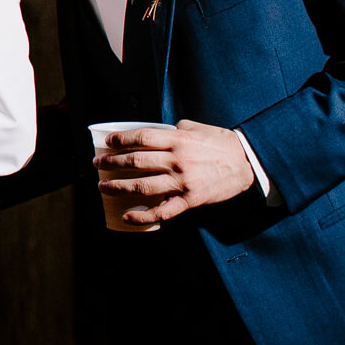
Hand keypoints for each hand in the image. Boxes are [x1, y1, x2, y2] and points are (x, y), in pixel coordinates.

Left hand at [94, 120, 255, 225]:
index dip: (120, 140)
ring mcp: (182, 182)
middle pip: (135, 161)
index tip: (107, 142)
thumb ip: (172, 131)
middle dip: (112, 164)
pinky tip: (128, 216)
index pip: (141, 137)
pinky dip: (143, 216)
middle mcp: (177, 160)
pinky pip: (163, 212)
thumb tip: (152, 134)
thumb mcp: (195, 128)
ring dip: (118, 188)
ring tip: (103, 188)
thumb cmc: (220, 143)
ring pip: (142, 186)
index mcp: (177, 139)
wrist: (247, 163)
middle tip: (97, 165)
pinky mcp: (190, 201)